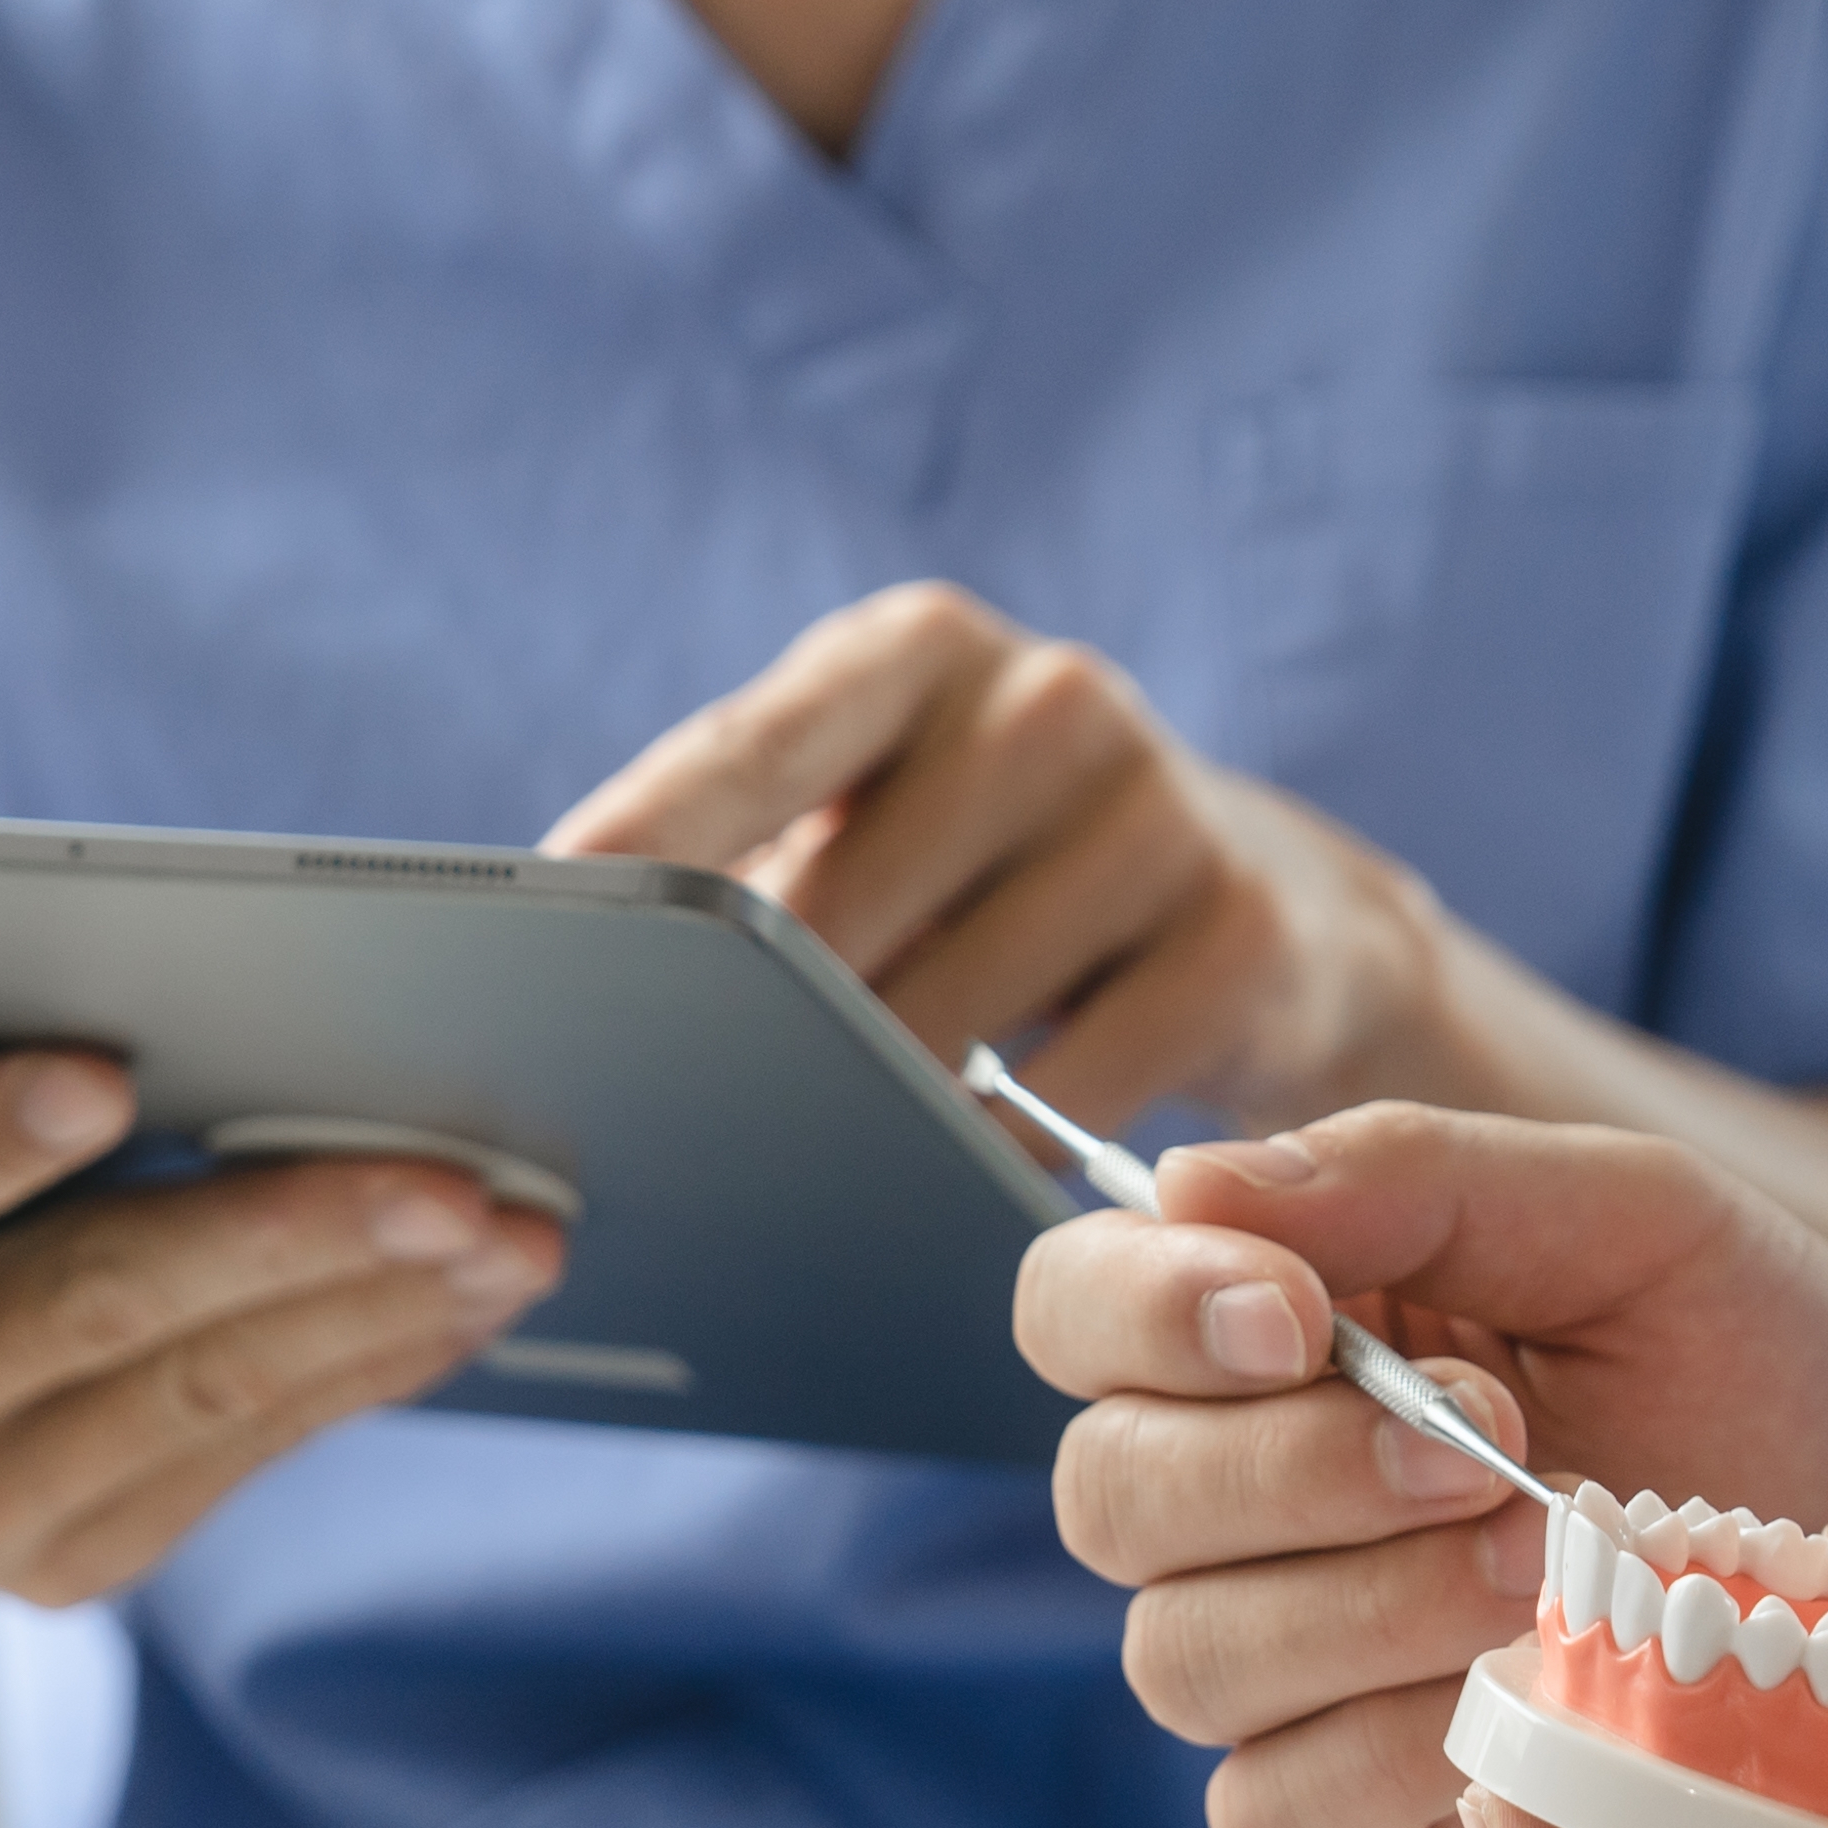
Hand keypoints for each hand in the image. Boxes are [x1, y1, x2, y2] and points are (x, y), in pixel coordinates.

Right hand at [0, 972, 563, 1607]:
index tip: (101, 1068)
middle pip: (83, 1316)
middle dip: (282, 1232)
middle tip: (449, 1167)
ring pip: (189, 1403)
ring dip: (368, 1315)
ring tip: (509, 1228)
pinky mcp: (54, 1571)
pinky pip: (231, 1463)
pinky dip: (358, 1379)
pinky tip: (459, 1306)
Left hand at [553, 582, 1443, 1128]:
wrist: (1272, 923)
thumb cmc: (997, 881)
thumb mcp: (881, 827)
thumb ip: (755, 861)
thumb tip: (591, 998)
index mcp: (917, 650)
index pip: (753, 745)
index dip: (648, 834)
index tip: (554, 911)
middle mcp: (1044, 698)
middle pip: (838, 913)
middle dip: (765, 1034)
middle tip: (707, 1120)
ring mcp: (1156, 809)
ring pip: (945, 1018)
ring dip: (880, 1108)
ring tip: (856, 1146)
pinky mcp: (1242, 933)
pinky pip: (1068, 1094)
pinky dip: (999, 1156)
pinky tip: (970, 1177)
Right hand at [1015, 1101, 1827, 1827]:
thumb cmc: (1789, 1385)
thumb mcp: (1637, 1225)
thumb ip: (1417, 1179)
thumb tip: (1194, 1181)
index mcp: (1284, 1337)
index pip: (1083, 1307)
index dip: (1144, 1309)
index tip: (1296, 1315)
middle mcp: (1251, 1508)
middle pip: (1110, 1494)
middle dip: (1285, 1465)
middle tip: (1489, 1446)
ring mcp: (1295, 1678)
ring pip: (1181, 1655)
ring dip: (1360, 1602)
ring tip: (1547, 1566)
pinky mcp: (1360, 1825)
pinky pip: (1269, 1810)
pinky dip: (1380, 1749)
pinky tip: (1515, 1701)